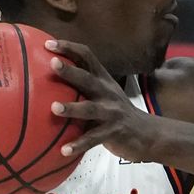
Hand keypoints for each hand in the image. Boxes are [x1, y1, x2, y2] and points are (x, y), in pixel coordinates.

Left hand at [45, 39, 157, 162]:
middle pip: (88, 78)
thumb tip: (46, 80)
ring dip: (71, 108)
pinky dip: (79, 144)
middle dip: (70, 70)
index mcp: (103, 79)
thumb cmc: (115, 112)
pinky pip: (93, 139)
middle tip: (52, 63)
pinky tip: (63, 150)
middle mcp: (107, 92)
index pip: (86, 56)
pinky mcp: (114, 131)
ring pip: (90, 108)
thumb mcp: (103, 94)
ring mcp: (111, 112)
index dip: (69, 48)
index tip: (48, 43)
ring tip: (53, 108)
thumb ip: (82, 86)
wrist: (147, 133)